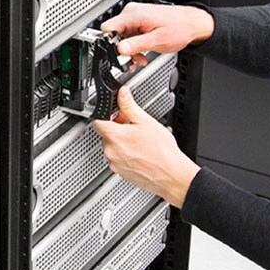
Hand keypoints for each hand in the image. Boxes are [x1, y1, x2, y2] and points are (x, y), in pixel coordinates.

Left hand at [92, 87, 199, 207]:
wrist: (171, 175)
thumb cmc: (162, 151)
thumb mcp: (146, 121)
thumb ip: (129, 106)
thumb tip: (122, 94)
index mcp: (114, 136)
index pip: (98, 121)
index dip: (107, 115)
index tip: (116, 115)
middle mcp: (110, 151)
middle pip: (106, 134)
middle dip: (117, 129)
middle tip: (134, 128)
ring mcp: (114, 164)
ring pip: (112, 148)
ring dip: (122, 143)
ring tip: (140, 143)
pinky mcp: (120, 173)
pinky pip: (118, 160)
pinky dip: (126, 155)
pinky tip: (140, 153)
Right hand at [100, 2, 214, 58]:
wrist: (192, 23)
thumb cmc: (179, 29)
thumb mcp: (156, 41)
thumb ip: (136, 45)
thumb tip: (119, 49)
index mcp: (133, 15)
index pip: (107, 28)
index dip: (110, 44)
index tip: (118, 54)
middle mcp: (131, 12)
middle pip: (114, 33)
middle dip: (123, 49)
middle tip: (134, 59)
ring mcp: (135, 15)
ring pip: (122, 35)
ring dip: (129, 48)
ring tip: (141, 57)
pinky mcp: (139, 19)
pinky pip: (129, 33)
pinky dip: (134, 44)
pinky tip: (143, 51)